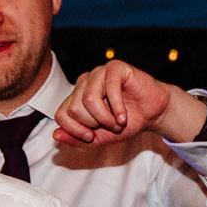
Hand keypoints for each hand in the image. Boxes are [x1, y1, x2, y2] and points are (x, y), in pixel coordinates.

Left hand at [51, 59, 206, 148]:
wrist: (151, 114)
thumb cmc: (125, 123)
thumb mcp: (98, 138)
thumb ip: (76, 139)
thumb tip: (55, 135)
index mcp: (75, 97)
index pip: (61, 114)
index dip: (75, 131)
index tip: (91, 137)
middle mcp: (84, 82)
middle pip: (74, 108)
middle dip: (94, 124)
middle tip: (110, 126)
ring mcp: (98, 73)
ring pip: (88, 100)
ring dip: (105, 118)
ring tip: (118, 122)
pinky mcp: (115, 67)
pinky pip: (109, 89)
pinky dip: (117, 108)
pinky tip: (124, 117)